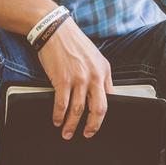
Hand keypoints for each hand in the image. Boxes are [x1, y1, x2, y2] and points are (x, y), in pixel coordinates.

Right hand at [38, 18, 113, 139]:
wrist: (55, 30)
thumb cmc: (74, 43)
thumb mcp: (95, 58)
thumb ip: (100, 75)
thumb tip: (102, 94)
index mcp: (104, 71)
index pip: (110, 98)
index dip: (104, 114)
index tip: (98, 123)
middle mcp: (94, 76)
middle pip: (98, 109)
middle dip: (93, 126)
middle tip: (87, 134)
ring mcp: (78, 79)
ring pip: (78, 110)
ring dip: (72, 125)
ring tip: (67, 132)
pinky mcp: (62, 80)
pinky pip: (62, 104)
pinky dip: (58, 115)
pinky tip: (56, 120)